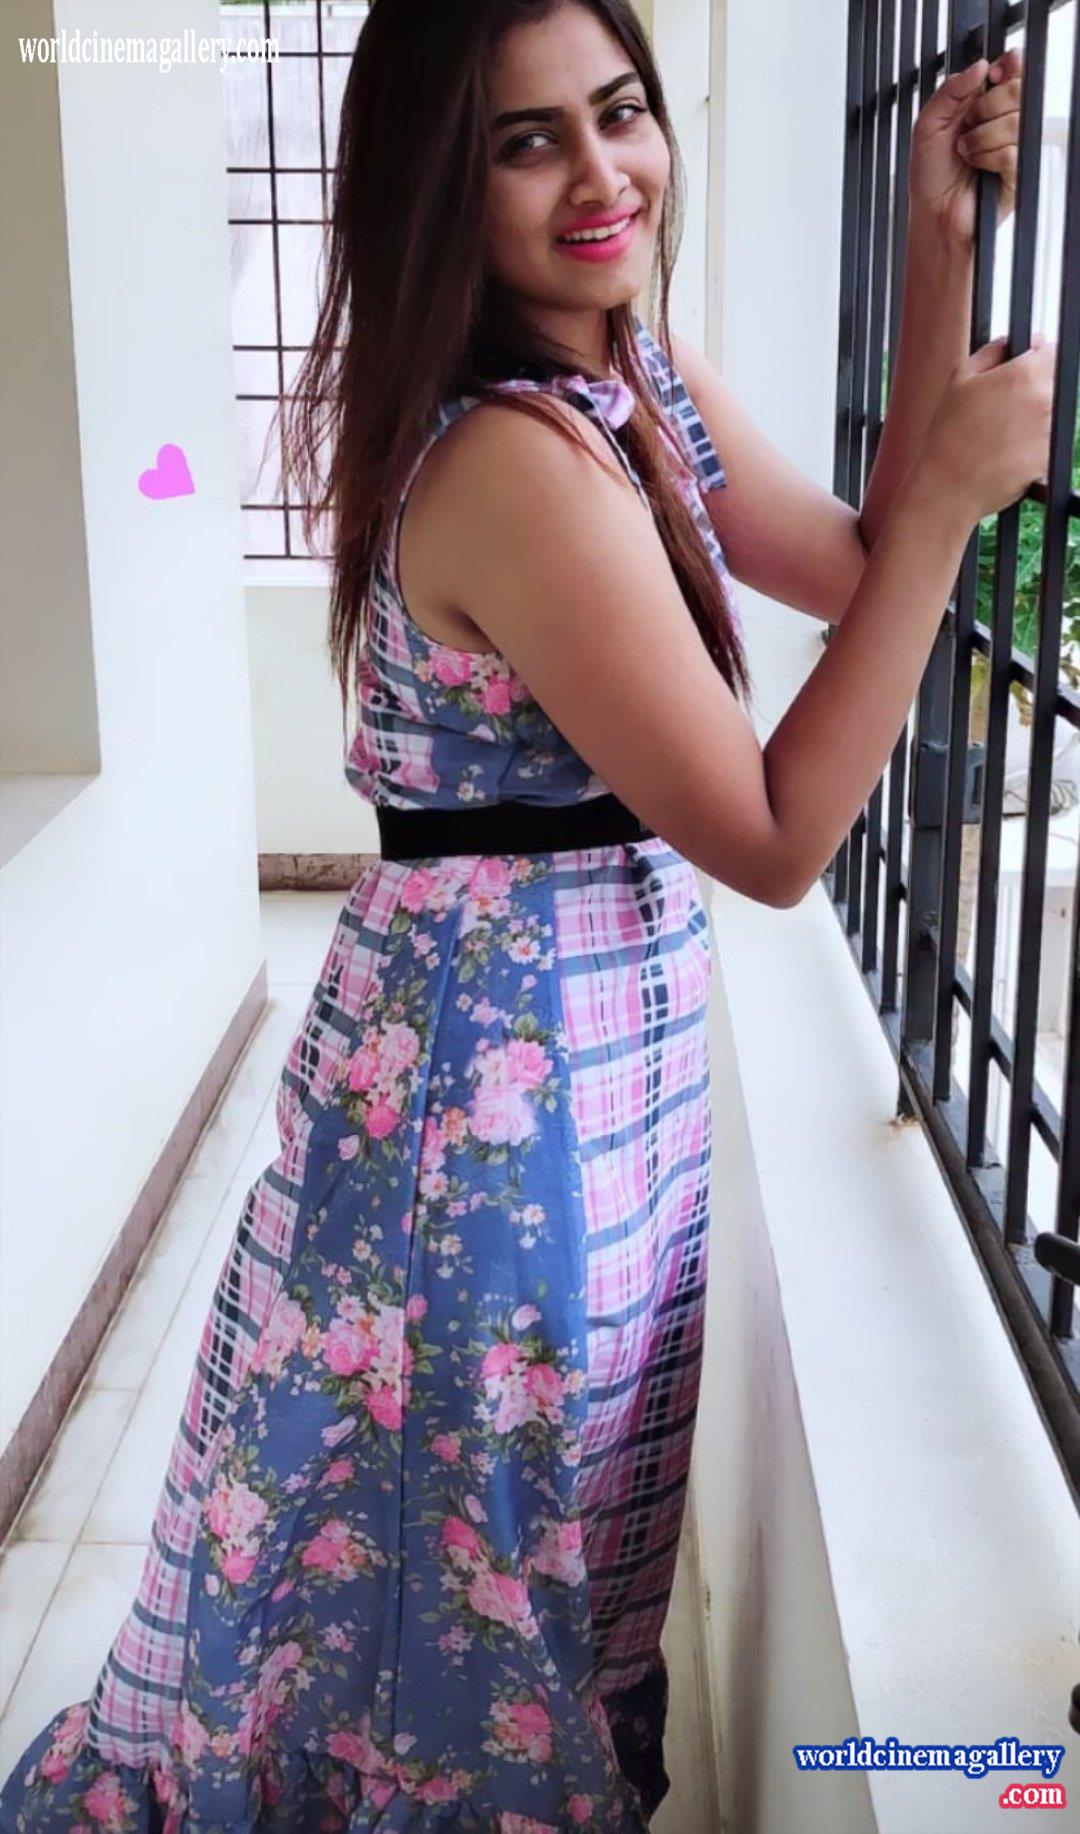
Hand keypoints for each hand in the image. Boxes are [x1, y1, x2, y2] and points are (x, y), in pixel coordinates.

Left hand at [908, 48, 1022, 246]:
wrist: (933, 213)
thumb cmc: (930, 174)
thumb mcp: (928, 124)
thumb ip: (950, 90)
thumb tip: (980, 66)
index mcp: (984, 102)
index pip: (1012, 69)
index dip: (1007, 66)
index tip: (991, 77)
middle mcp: (1002, 119)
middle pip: (1016, 89)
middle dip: (985, 107)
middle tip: (966, 126)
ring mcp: (1013, 143)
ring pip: (1013, 121)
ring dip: (980, 138)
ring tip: (965, 153)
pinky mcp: (1018, 169)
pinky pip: (1009, 152)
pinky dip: (986, 159)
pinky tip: (976, 167)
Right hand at [919, 333, 1055, 524]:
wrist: (949, 487)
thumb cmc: (949, 434)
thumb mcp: (960, 378)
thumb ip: (993, 350)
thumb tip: (1013, 342)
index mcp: (1025, 375)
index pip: (1052, 352)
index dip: (1037, 358)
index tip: (1024, 367)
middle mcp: (1044, 401)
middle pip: (1052, 384)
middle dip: (1032, 391)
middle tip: (1001, 409)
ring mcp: (1049, 432)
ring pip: (1049, 415)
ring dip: (1031, 420)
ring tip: (998, 434)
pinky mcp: (1048, 459)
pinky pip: (1044, 444)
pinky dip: (1029, 446)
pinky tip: (1003, 452)